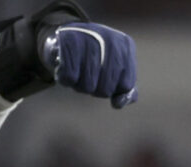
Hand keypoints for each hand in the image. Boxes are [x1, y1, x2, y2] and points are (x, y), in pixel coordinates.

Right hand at [0, 3, 137, 106]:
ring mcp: (90, 38)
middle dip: (95, 89)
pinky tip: (64, 67)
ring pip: (88, 86)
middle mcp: (109, 39)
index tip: (103, 77)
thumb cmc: (92, 59)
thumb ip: (123, 90)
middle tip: (87, 74)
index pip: (126, 84)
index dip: (113, 89)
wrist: (63, 38)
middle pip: (106, 88)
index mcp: (125, 45)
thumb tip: (119, 103)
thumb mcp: (113, 71)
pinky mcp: (68, 41)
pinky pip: (70, 78)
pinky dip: (65, 79)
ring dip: (79, 85)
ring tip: (77, 70)